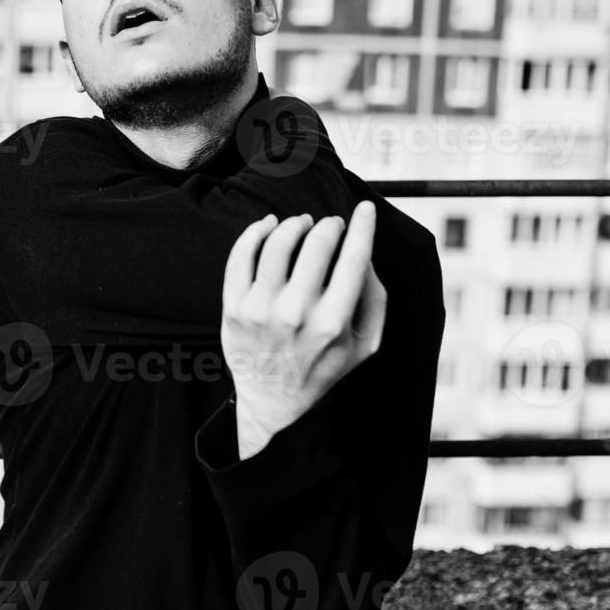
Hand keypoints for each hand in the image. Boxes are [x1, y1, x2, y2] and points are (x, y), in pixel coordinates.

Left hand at [221, 201, 386, 458]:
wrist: (273, 400)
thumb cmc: (324, 366)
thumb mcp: (366, 344)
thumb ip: (375, 299)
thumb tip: (365, 253)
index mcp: (333, 323)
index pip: (353, 259)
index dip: (362, 227)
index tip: (364, 209)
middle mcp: (295, 314)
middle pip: (316, 244)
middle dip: (328, 225)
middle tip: (331, 224)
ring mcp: (261, 309)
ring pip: (277, 243)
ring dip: (293, 223)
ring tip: (301, 223)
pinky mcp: (234, 307)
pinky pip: (241, 255)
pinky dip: (255, 231)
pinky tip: (268, 225)